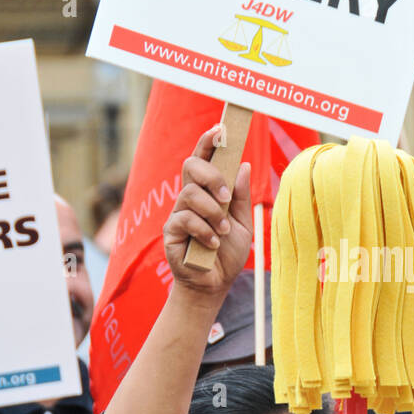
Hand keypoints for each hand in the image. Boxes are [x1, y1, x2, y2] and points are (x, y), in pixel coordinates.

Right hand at [163, 128, 252, 301]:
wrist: (214, 284)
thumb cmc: (227, 253)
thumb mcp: (243, 224)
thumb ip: (241, 197)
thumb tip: (244, 165)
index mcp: (208, 191)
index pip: (204, 159)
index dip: (209, 141)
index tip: (221, 129)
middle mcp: (190, 197)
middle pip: (190, 165)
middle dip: (211, 175)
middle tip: (226, 197)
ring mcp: (178, 213)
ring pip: (190, 194)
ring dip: (213, 211)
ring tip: (223, 230)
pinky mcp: (170, 231)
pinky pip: (185, 219)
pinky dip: (204, 231)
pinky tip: (213, 244)